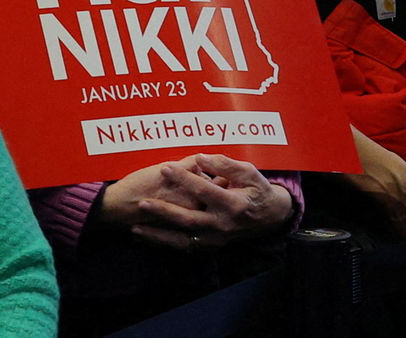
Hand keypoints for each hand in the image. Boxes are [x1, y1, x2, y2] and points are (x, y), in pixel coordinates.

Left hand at [129, 154, 294, 250]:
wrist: (270, 218)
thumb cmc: (257, 190)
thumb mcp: (249, 172)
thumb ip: (224, 165)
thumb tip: (199, 158)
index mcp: (233, 204)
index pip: (204, 190)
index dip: (184, 178)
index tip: (165, 167)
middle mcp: (223, 225)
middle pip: (188, 219)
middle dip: (163, 211)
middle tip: (142, 202)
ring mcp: (215, 239)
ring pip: (182, 240)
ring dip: (158, 235)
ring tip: (136, 229)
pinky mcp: (210, 247)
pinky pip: (184, 248)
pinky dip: (165, 244)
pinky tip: (148, 238)